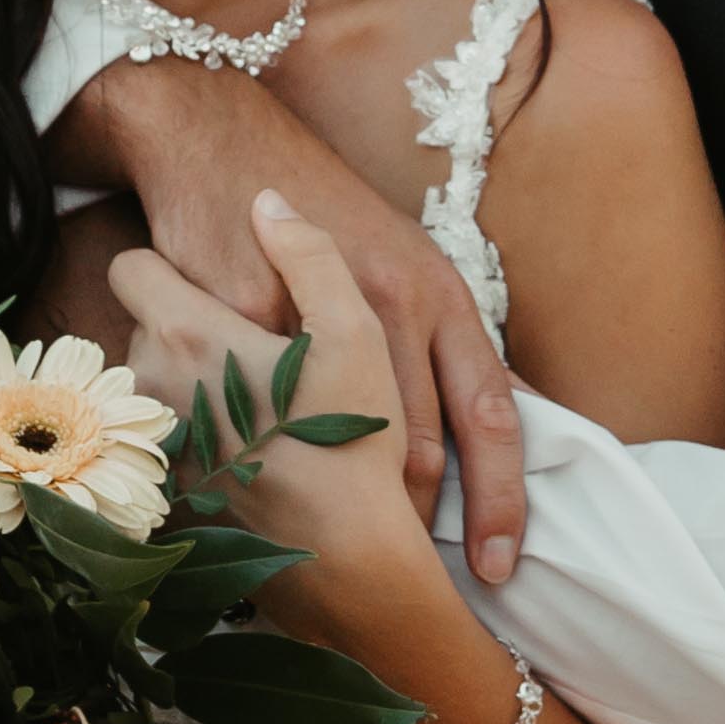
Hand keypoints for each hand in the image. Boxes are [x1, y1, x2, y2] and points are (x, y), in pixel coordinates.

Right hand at [55, 61, 533, 583]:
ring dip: (345, 502)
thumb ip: (438, 344)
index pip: (491, 413)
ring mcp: (320, 313)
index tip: (501, 563)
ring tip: (341, 551)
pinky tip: (263, 489)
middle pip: (421, 445)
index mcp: (440, 295)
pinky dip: (266, 458)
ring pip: (344, 440)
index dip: (503, 497)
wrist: (221, 142)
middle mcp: (393, 303)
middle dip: (419, 522)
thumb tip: (482, 425)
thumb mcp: (401, 262)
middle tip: (413, 581)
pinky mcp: (248, 317)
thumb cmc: (319, 208)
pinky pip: (264, 411)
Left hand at [112, 194, 431, 578]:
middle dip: (180, 332)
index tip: (206, 289)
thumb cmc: (351, 441)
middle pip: (139, 329)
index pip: (128, 267)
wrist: (344, 559)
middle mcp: (148, 384)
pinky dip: (182, 443)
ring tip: (245, 411)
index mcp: (186, 333)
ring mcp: (144, 443)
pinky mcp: (151, 494)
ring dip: (179, 389)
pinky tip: (239, 456)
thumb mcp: (354, 331)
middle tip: (245, 356)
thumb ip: (309, 253)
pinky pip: (150, 446)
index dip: (165, 269)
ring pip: (144, 389)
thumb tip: (266, 200)